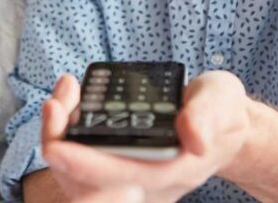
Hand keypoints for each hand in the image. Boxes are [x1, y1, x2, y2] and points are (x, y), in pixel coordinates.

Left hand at [40, 71, 257, 202]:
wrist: (222, 126)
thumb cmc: (220, 112)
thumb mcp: (221, 102)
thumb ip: (206, 116)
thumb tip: (194, 139)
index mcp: (172, 171)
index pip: (121, 179)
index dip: (85, 166)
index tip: (57, 146)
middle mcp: (146, 185)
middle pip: (86, 184)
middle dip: (59, 144)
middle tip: (55, 103)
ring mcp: (129, 182)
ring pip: (75, 176)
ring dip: (59, 135)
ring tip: (63, 92)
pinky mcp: (115, 170)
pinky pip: (78, 163)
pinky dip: (65, 132)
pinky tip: (68, 101)